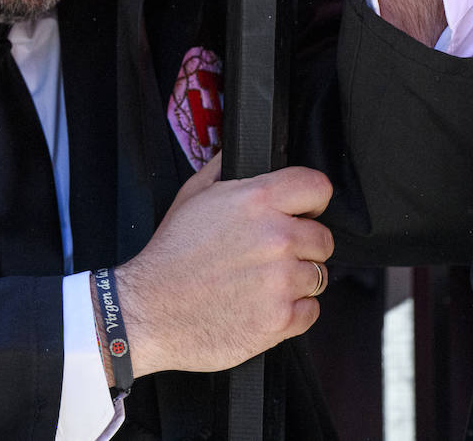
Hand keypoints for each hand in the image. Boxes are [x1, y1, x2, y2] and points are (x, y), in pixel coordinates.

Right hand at [111, 161, 334, 376]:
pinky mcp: (281, 319)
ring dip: (296, 281)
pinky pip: (311, 311)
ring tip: (260, 283)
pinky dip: (293, 312)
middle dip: (302, 246)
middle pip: (323, 238)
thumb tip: (235, 153)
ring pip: (318, 276)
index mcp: (256, 201)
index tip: (303, 212)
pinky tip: (263, 305)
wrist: (150, 310)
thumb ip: (222, 170)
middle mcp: (276, 237)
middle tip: (271, 255)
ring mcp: (281, 281)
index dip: (311, 201)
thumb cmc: (170, 256)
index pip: (318, 187)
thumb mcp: (191, 197)